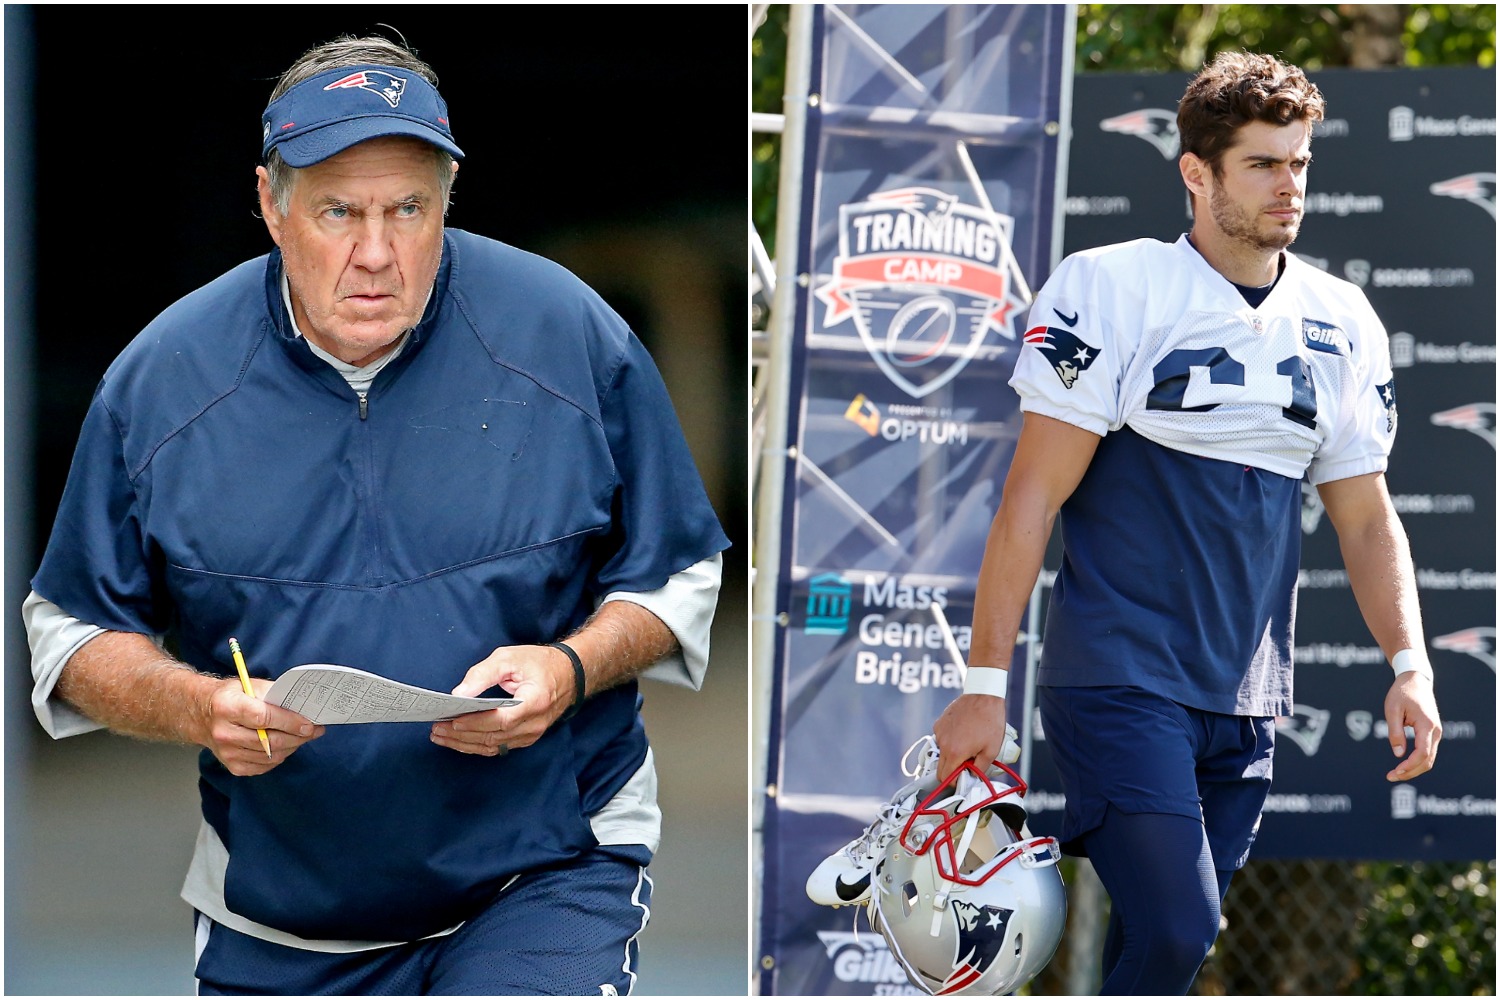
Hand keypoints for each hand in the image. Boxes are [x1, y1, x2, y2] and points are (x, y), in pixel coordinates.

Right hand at [204, 677, 322, 776]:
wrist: (203, 715)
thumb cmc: (232, 697)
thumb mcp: (250, 685)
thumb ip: (275, 694)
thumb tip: (303, 706)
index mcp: (228, 707)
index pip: (263, 718)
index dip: (289, 722)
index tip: (310, 723)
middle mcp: (224, 732)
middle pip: (269, 740)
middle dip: (298, 737)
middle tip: (315, 730)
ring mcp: (227, 752)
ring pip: (270, 755)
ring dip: (292, 747)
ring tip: (303, 736)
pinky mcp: (233, 766)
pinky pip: (265, 766)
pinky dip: (280, 756)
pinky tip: (286, 745)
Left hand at [430, 644, 575, 756]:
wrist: (569, 675)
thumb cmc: (539, 663)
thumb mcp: (510, 657)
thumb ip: (483, 674)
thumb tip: (458, 693)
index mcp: (535, 701)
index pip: (502, 719)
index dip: (476, 723)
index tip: (452, 720)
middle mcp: (535, 723)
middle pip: (494, 737)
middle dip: (461, 735)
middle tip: (436, 728)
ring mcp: (531, 734)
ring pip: (493, 746)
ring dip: (464, 743)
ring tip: (440, 736)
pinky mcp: (526, 739)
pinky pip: (498, 747)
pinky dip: (476, 745)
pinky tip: (458, 740)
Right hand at [933, 693, 1007, 782]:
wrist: (983, 697)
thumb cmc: (990, 722)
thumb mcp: (991, 750)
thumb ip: (980, 768)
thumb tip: (973, 777)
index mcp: (955, 753)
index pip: (945, 778)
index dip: (955, 783)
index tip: (963, 779)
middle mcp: (942, 744)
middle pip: (939, 768)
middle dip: (951, 771)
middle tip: (966, 766)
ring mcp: (939, 732)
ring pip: (940, 753)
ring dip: (950, 755)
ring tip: (967, 746)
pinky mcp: (939, 723)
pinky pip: (941, 739)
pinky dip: (949, 742)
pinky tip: (962, 734)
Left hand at [1384, 671, 1441, 781]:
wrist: (1415, 680)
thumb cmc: (1402, 693)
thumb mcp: (1392, 710)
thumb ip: (1395, 732)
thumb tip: (1398, 754)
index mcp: (1427, 725)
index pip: (1422, 753)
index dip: (1410, 766)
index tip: (1395, 771)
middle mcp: (1436, 731)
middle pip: (1428, 760)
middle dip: (1411, 772)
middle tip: (1391, 777)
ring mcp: (1436, 733)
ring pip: (1429, 758)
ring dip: (1414, 769)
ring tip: (1395, 774)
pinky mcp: (1432, 733)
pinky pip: (1427, 752)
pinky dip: (1417, 761)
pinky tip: (1404, 765)